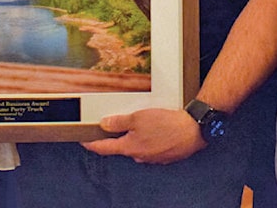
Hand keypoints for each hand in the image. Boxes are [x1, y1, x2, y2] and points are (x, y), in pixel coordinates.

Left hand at [81, 107, 203, 163]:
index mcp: (130, 148)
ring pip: (138, 147)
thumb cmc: (166, 124)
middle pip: (122, 147)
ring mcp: (152, 158)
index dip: (92, 144)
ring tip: (143, 122)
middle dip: (118, 137)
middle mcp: (139, 156)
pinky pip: (151, 147)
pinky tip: (157, 129)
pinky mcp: (165, 156)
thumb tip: (104, 124)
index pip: (104, 148)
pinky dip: (150, 139)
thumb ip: (119, 122)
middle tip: (118, 124)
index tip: (84, 141)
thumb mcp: (138, 117)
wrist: (193, 130)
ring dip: (137, 137)